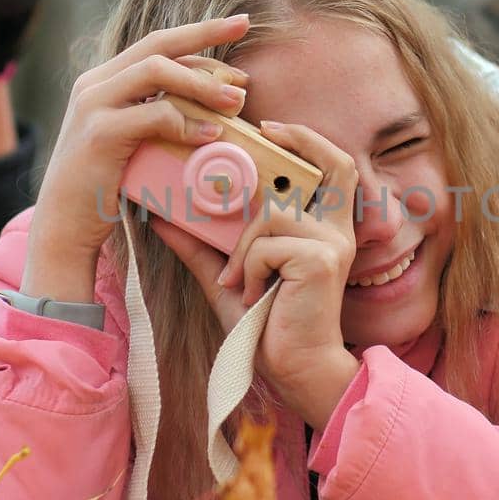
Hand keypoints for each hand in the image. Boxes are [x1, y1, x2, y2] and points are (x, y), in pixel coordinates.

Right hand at [21, 15, 251, 299]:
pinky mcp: (100, 134)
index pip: (156, 44)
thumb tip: (213, 107)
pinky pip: (153, 115)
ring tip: (237, 100)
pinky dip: (187, 123)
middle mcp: (94, 85)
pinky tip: (211, 136)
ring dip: (202, 84)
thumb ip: (158, 117)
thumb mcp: (133, 142)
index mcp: (102, 81)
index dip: (198, 35)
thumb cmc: (105, 189)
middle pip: (158, 44)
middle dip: (205, 33)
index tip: (236, 27)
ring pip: (157, 71)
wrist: (65, 227)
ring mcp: (93, 106)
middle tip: (244, 27)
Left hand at [157, 120, 362, 428]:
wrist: (294, 371)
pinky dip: (247, 268)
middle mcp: (337, 230)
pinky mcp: (321, 260)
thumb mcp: (228, 276)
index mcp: (323, 228)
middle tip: (248, 150)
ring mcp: (333, 244)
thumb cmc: (266, 327)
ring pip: (272, 213)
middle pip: (327, 166)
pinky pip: (267, 244)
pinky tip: (251, 295)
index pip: (335, 166)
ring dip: (243, 246)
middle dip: (287, 153)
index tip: (270, 128)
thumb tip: (161, 217)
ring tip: (237, 281)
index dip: (309, 139)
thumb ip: (202, 245)